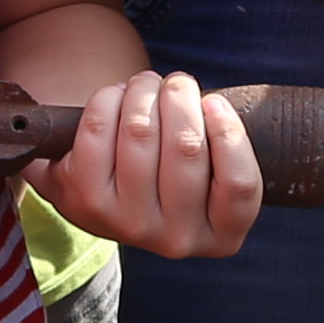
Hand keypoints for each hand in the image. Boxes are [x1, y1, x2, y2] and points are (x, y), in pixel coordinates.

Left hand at [35, 71, 271, 260]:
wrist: (111, 197)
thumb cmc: (174, 170)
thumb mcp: (213, 170)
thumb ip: (223, 145)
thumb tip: (212, 106)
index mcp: (222, 235)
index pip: (238, 183)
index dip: (229, 132)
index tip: (214, 101)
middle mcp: (177, 239)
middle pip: (187, 146)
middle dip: (180, 95)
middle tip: (177, 83)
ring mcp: (128, 225)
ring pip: (140, 131)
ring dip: (143, 91)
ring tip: (146, 85)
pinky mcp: (85, 202)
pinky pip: (98, 130)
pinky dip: (107, 99)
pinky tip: (116, 98)